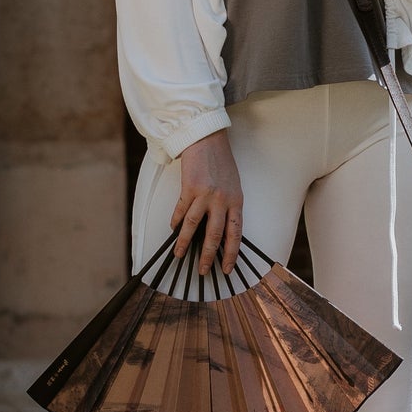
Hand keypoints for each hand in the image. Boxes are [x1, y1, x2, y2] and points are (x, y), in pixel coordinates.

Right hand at [172, 129, 243, 275]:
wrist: (208, 141)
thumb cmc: (222, 164)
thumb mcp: (233, 187)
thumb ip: (228, 208)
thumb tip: (220, 232)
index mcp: (237, 201)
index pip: (236, 234)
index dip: (231, 253)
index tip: (227, 268)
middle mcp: (222, 200)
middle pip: (215, 235)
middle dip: (208, 256)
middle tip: (203, 270)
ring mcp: (205, 195)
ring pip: (193, 227)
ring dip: (185, 244)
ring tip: (180, 255)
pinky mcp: (189, 189)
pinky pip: (181, 212)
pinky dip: (176, 222)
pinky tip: (174, 231)